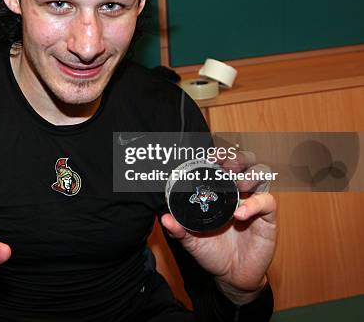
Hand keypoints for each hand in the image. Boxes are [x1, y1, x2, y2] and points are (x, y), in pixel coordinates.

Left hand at [161, 151, 276, 303]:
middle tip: (227, 165)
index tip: (211, 155)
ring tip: (237, 185)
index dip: (219, 155)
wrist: (231, 276)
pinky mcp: (267, 218)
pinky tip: (240, 214)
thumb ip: (179, 229)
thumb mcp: (192, 240)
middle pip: (246, 162)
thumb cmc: (213, 252)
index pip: (223, 165)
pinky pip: (267, 202)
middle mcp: (239, 192)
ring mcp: (254, 202)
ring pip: (261, 174)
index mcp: (220, 191)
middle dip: (238, 158)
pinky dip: (254, 204)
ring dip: (250, 174)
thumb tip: (165, 218)